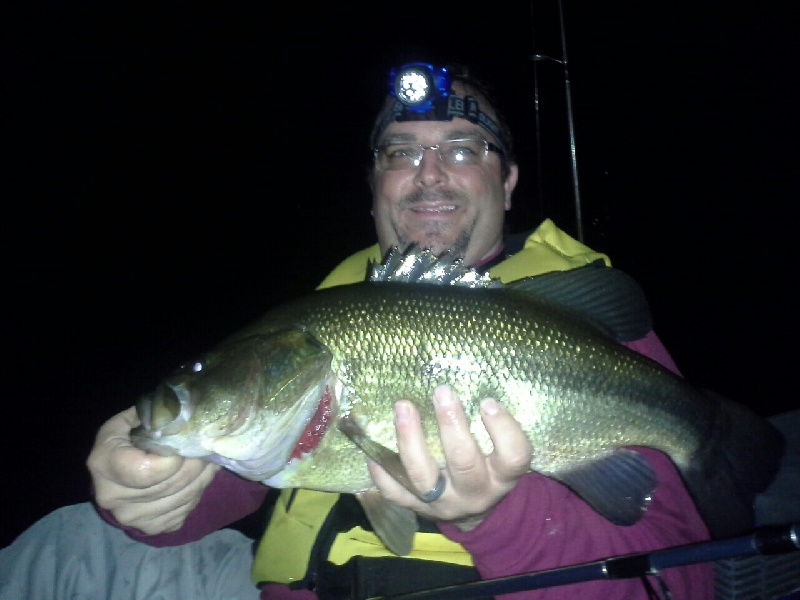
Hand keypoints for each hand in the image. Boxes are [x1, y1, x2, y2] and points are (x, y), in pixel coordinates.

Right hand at [86, 406, 218, 534]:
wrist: (115, 475)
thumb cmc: (125, 441)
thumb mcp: (130, 421)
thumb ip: (152, 414)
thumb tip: (184, 412)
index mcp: (103, 463)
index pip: (146, 471)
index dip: (173, 460)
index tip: (186, 445)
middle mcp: (111, 496)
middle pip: (170, 485)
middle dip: (196, 464)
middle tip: (208, 449)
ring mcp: (130, 517)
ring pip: (182, 499)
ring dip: (202, 478)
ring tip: (208, 461)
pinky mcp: (149, 528)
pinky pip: (184, 512)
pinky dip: (197, 494)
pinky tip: (197, 479)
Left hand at [367, 385, 531, 530]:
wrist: (474, 510)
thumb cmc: (487, 463)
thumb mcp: (499, 449)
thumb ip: (490, 423)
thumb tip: (467, 371)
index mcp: (502, 477)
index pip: (513, 457)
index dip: (503, 430)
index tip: (487, 402)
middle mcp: (475, 493)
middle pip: (464, 463)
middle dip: (451, 425)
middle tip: (442, 391)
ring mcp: (442, 503)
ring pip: (423, 477)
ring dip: (410, 440)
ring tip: (403, 407)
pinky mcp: (416, 509)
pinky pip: (394, 492)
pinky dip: (382, 470)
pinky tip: (374, 448)